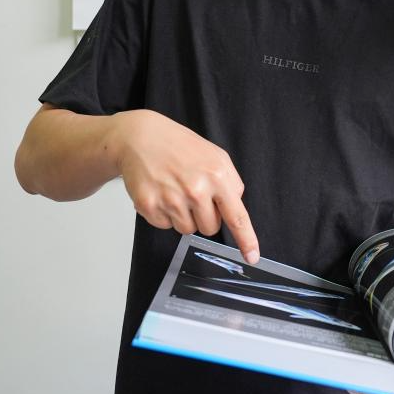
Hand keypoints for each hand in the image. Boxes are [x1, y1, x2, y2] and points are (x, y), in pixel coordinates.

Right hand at [109, 109, 259, 262]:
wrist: (142, 138)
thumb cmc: (180, 147)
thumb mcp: (216, 157)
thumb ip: (230, 183)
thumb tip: (234, 209)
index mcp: (217, 176)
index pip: (236, 216)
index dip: (246, 239)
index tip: (252, 256)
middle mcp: (196, 190)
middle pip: (210, 228)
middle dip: (205, 216)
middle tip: (194, 195)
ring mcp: (171, 199)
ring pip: (187, 230)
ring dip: (184, 216)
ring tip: (176, 191)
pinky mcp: (149, 206)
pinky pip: (165, 226)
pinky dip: (164, 214)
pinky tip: (161, 193)